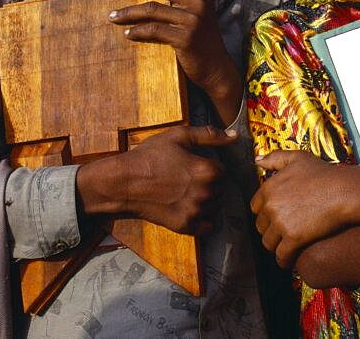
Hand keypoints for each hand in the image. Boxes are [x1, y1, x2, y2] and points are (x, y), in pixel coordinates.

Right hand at [77, 125, 235, 234]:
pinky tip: (190, 209)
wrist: (124, 182)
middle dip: (210, 184)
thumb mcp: (179, 136)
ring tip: (188, 193)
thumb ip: (210, 135)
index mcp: (207, 170)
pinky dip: (203, 219)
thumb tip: (235, 136)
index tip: (195, 166)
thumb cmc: (150, 156)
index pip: (223, 171)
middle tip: (189, 179)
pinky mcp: (185, 226)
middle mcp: (205, 193)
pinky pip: (207, 226)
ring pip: (215, 207)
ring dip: (207, 201)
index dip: (210, 167)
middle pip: (221, 190)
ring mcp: (195, 211)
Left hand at [109, 0, 241, 122]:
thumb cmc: (202, 39)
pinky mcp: (184, 38)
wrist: (216, 69)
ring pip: (152, 9)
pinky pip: (153, 30)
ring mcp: (192, 21)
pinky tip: (127, 33)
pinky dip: (136, 31)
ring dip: (128, 12)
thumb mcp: (197, 12)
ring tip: (113, 16)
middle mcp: (199, 3)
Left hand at [251, 150, 353, 267]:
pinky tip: (288, 261)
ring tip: (283, 248)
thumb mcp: (298, 158)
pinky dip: (283, 260)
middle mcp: (271, 206)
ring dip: (275, 247)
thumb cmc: (324, 174)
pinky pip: (281, 255)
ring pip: (268, 243)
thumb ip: (275, 158)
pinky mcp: (294, 238)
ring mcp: (281, 223)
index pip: (255, 208)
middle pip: (260, 226)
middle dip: (269, 231)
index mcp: (269, 188)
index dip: (265, 214)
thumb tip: (257, 160)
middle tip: (279, 234)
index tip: (273, 218)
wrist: (343, 192)